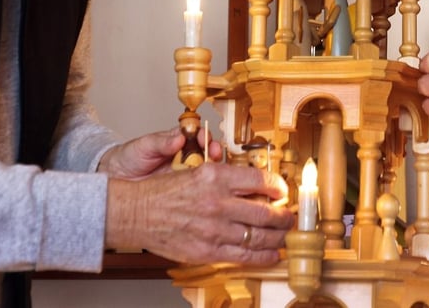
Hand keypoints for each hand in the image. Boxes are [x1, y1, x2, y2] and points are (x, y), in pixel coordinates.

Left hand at [98, 127, 221, 179]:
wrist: (116, 178)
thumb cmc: (130, 157)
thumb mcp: (144, 146)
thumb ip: (162, 142)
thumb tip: (179, 138)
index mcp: (177, 140)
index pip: (197, 134)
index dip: (204, 136)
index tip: (204, 139)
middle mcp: (184, 156)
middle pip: (207, 152)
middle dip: (214, 152)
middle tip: (214, 154)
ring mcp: (184, 173)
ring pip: (205, 170)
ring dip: (212, 170)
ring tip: (212, 171)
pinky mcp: (182, 189)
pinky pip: (196, 187)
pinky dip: (203, 187)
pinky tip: (204, 188)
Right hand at [106, 163, 294, 265]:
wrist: (137, 213)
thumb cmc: (164, 192)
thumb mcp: (198, 172)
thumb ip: (227, 179)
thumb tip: (256, 186)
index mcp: (216, 177)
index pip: (261, 180)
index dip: (279, 187)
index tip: (283, 190)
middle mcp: (218, 202)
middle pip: (266, 211)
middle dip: (284, 216)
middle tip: (290, 216)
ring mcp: (214, 229)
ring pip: (259, 235)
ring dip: (278, 236)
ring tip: (285, 234)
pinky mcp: (208, 250)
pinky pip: (244, 255)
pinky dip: (263, 255)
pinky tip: (272, 253)